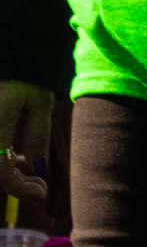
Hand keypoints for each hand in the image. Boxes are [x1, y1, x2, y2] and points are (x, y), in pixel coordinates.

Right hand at [0, 78, 56, 226]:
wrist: (9, 53)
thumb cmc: (26, 75)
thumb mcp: (39, 105)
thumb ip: (38, 138)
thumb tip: (38, 169)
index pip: (0, 172)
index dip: (19, 189)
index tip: (42, 193)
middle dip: (13, 182)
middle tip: (39, 185)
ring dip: (6, 170)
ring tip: (30, 168)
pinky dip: (1, 158)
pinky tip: (17, 156)